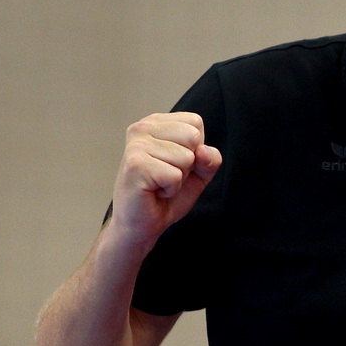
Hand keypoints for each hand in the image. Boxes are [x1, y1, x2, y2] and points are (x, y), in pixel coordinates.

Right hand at [108, 112, 221, 247]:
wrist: (142, 223)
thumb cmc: (166, 195)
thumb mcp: (199, 172)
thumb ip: (210, 158)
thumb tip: (203, 151)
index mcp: (155, 123)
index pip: (195, 122)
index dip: (196, 149)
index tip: (175, 163)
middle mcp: (142, 128)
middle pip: (193, 136)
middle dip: (189, 163)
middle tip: (166, 175)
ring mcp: (136, 145)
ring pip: (186, 157)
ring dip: (179, 178)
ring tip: (159, 183)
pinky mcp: (135, 165)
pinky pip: (175, 175)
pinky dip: (171, 189)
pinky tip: (154, 190)